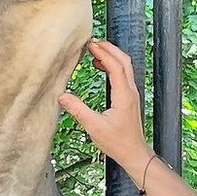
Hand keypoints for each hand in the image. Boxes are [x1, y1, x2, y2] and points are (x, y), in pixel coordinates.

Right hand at [59, 39, 153, 178]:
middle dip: (109, 48)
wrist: (134, 153)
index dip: (103, 52)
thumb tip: (62, 96)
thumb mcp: (94, 127)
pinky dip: (113, 66)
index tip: (90, 44)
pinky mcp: (130, 98)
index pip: (115, 66)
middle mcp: (130, 91)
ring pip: (125, 66)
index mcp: (124, 95)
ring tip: (95, 50)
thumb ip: (78, 110)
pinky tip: (101, 67)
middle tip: (92, 41)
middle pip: (124, 60)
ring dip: (112, 55)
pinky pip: (123, 75)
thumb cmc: (118, 143)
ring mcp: (132, 94)